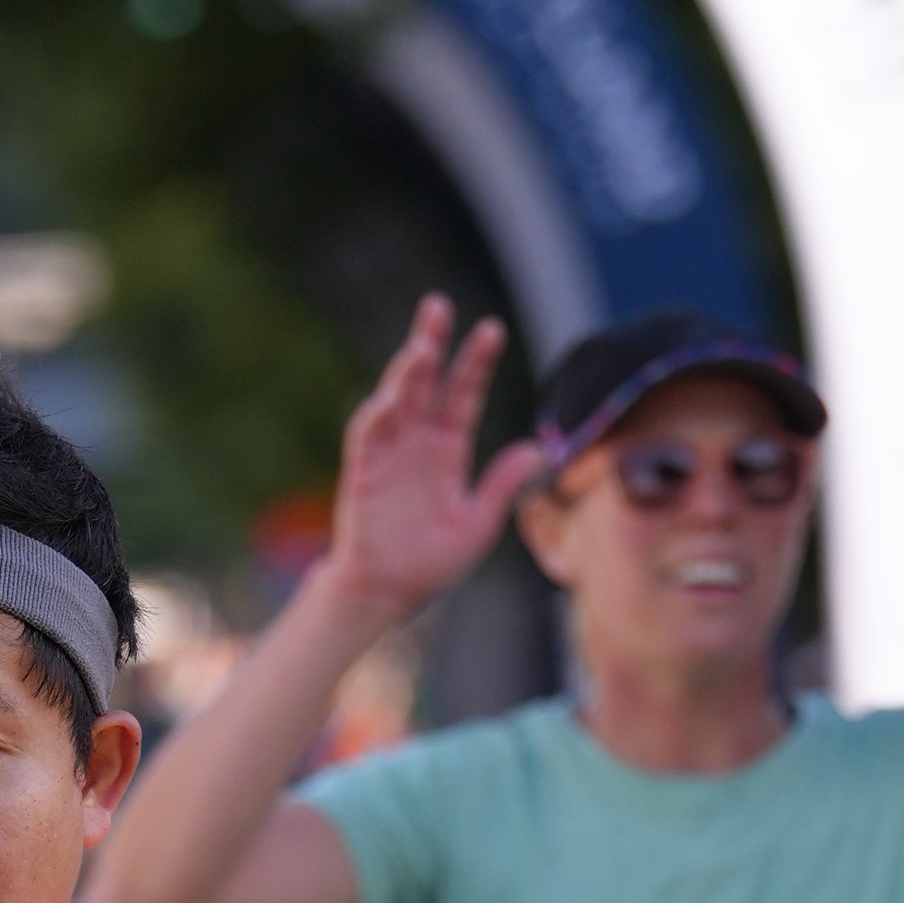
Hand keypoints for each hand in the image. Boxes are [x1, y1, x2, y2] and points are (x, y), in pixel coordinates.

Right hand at [329, 294, 542, 622]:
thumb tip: (541, 449)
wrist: (386, 596)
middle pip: (424, 382)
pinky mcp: (362, 473)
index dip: (475, 362)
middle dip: (430, 343)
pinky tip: (392, 395)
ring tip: (422, 345)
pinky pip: (367, 435)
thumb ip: (503, 486)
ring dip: (404, 372)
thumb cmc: (430, 565)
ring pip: (394, 399)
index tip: (492, 329)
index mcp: (447, 450)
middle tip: (438, 305)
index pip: (462, 395)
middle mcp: (416, 443)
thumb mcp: (479, 525)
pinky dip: (377, 413)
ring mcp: (388, 455)